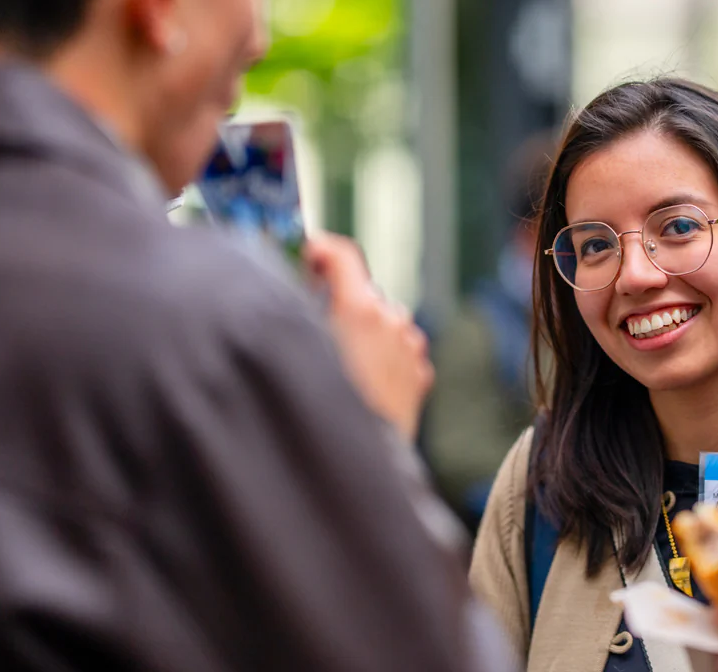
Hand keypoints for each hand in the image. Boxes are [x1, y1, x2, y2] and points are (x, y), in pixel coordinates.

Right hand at [304, 234, 431, 439]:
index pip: (343, 256)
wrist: (363, 467)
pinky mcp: (421, 374)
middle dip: (339, 306)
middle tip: (313, 331)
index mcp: (361, 308)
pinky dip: (382, 359)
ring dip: (363, 335)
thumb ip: (300, 314)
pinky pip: (398, 352)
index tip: (306, 256)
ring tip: (341, 372)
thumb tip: (296, 290)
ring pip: (382, 324)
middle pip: (361, 295)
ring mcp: (411, 346)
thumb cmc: (322, 413)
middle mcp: (392, 320)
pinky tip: (363, 388)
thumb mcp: (300, 351)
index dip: (322, 251)